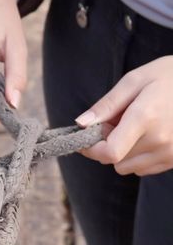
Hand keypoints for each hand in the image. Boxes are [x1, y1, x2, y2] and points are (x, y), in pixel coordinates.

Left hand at [75, 56, 172, 175]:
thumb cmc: (169, 76)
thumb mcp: (135, 80)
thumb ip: (107, 105)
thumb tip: (81, 123)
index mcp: (146, 117)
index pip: (109, 152)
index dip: (91, 149)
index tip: (86, 137)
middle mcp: (160, 140)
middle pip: (115, 161)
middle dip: (106, 144)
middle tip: (114, 122)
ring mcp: (171, 153)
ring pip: (128, 167)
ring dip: (122, 153)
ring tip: (134, 127)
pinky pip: (144, 169)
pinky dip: (138, 156)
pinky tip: (148, 135)